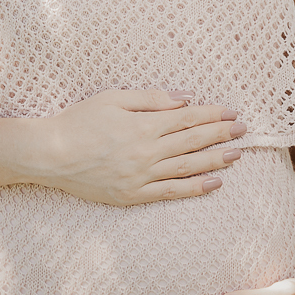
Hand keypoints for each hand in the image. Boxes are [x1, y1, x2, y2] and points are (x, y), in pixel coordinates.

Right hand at [32, 88, 246, 206]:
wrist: (50, 154)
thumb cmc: (79, 120)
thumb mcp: (113, 98)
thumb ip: (152, 99)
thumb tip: (185, 99)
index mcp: (143, 126)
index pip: (187, 119)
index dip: (212, 115)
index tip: (231, 113)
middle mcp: (147, 152)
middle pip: (192, 142)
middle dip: (221, 134)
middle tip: (244, 130)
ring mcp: (141, 177)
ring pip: (187, 168)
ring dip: (215, 160)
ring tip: (237, 155)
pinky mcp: (132, 196)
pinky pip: (170, 192)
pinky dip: (194, 188)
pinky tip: (214, 184)